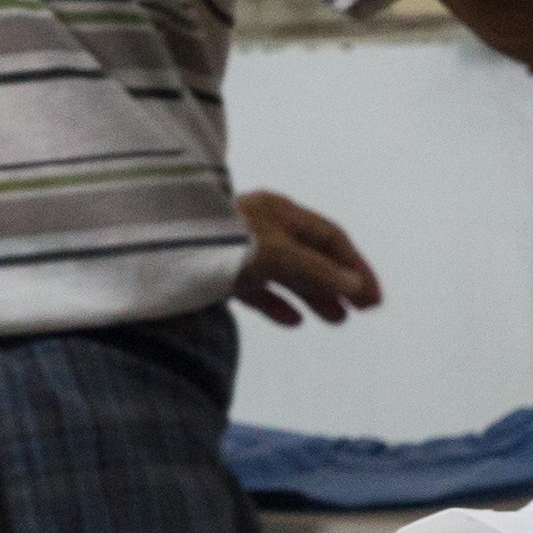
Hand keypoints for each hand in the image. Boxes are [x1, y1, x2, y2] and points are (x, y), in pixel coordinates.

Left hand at [229, 192, 383, 328]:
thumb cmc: (219, 244)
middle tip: (364, 311)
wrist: (157, 254)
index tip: (374, 300)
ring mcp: (240, 249)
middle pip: (311, 254)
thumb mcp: (275, 256)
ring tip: (337, 320)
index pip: (330, 238)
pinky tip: (294, 321)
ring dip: (315, 295)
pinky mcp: (219, 272)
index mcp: (280, 211)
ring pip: (288, 272)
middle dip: (339, 282)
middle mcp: (262, 226)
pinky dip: (279, 303)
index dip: (355, 267)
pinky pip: (258, 288)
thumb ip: (315, 271)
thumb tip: (354, 286)